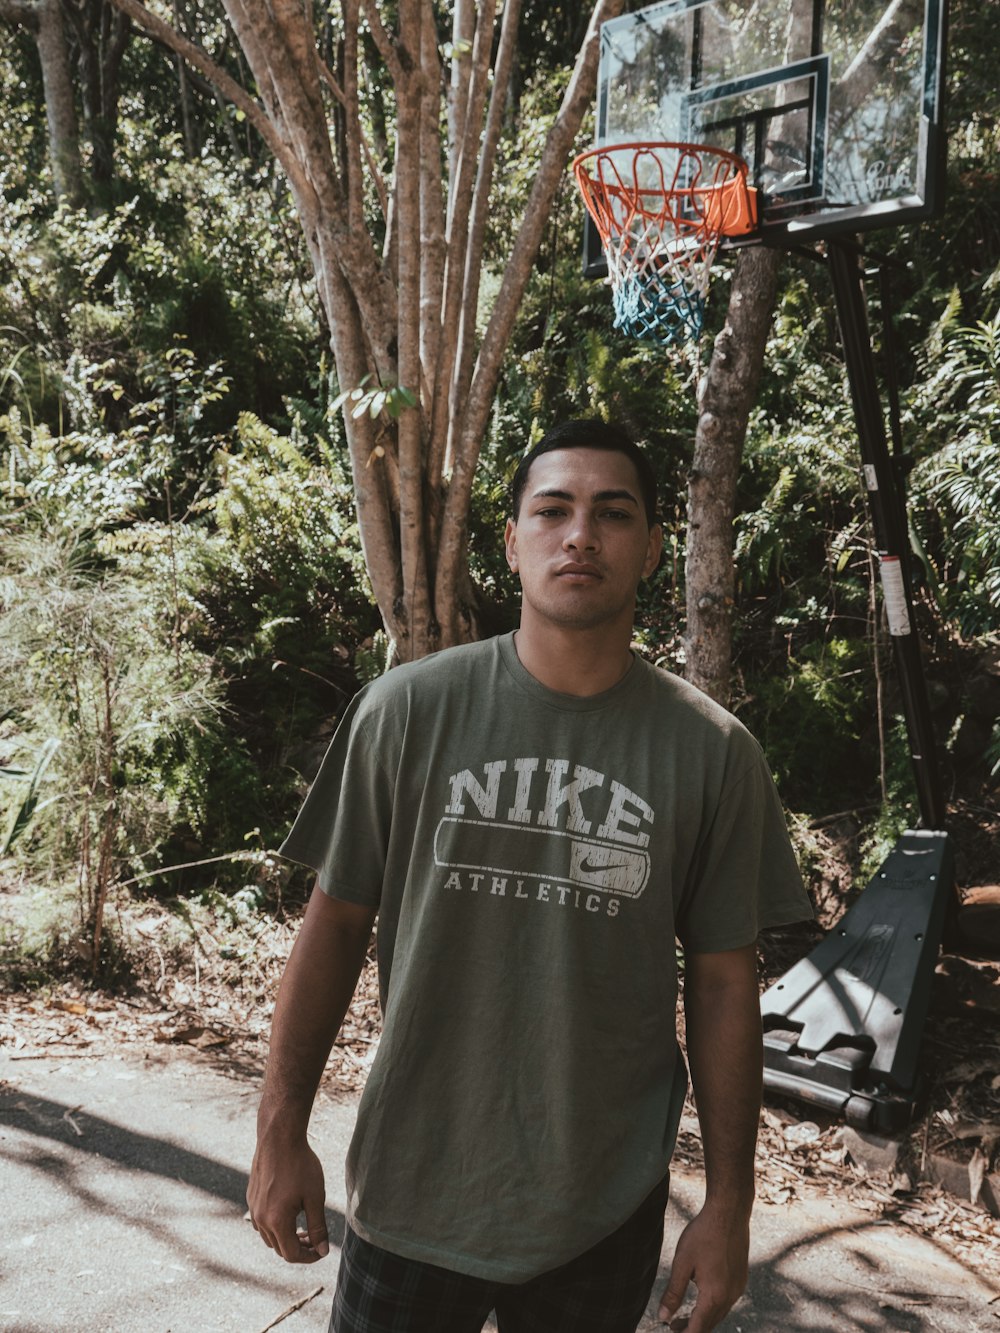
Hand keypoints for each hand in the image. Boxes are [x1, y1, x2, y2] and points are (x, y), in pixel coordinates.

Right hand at [247, 1135, 329, 1263]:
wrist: (279, 1137)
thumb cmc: (300, 1165)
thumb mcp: (315, 1197)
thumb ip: (318, 1227)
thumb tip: (322, 1251)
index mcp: (276, 1221)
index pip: (292, 1255)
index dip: (309, 1257)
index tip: (322, 1249)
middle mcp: (260, 1219)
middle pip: (279, 1248)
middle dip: (299, 1248)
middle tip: (315, 1239)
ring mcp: (253, 1208)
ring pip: (269, 1236)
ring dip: (286, 1237)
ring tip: (303, 1227)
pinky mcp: (251, 1197)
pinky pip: (261, 1221)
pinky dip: (276, 1225)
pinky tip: (289, 1211)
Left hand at [657, 1203, 749, 1330]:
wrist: (729, 1213)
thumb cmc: (703, 1234)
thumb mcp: (682, 1263)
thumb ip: (673, 1293)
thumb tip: (663, 1317)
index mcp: (714, 1296)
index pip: (699, 1329)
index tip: (671, 1332)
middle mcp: (730, 1296)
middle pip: (710, 1324)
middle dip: (691, 1329)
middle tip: (672, 1326)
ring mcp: (738, 1288)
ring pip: (719, 1314)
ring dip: (701, 1318)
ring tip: (682, 1316)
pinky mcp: (741, 1278)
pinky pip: (726, 1301)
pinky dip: (712, 1306)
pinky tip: (700, 1297)